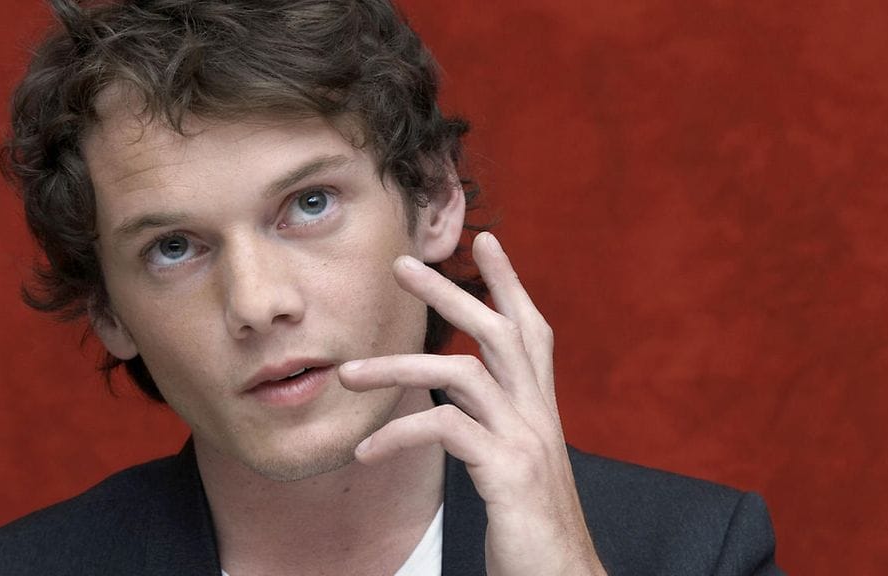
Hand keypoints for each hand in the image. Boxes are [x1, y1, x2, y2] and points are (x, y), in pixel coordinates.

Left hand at [339, 232, 605, 575]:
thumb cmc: (530, 525)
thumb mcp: (514, 465)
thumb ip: (492, 427)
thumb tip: (455, 406)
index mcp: (539, 409)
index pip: (531, 330)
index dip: (510, 283)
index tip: (486, 240)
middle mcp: (539, 414)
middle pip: (500, 331)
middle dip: (452, 292)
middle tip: (402, 265)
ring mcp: (527, 439)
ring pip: (464, 374)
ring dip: (400, 366)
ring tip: (348, 374)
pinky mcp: (508, 471)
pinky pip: (444, 430)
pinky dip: (398, 434)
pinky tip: (366, 451)